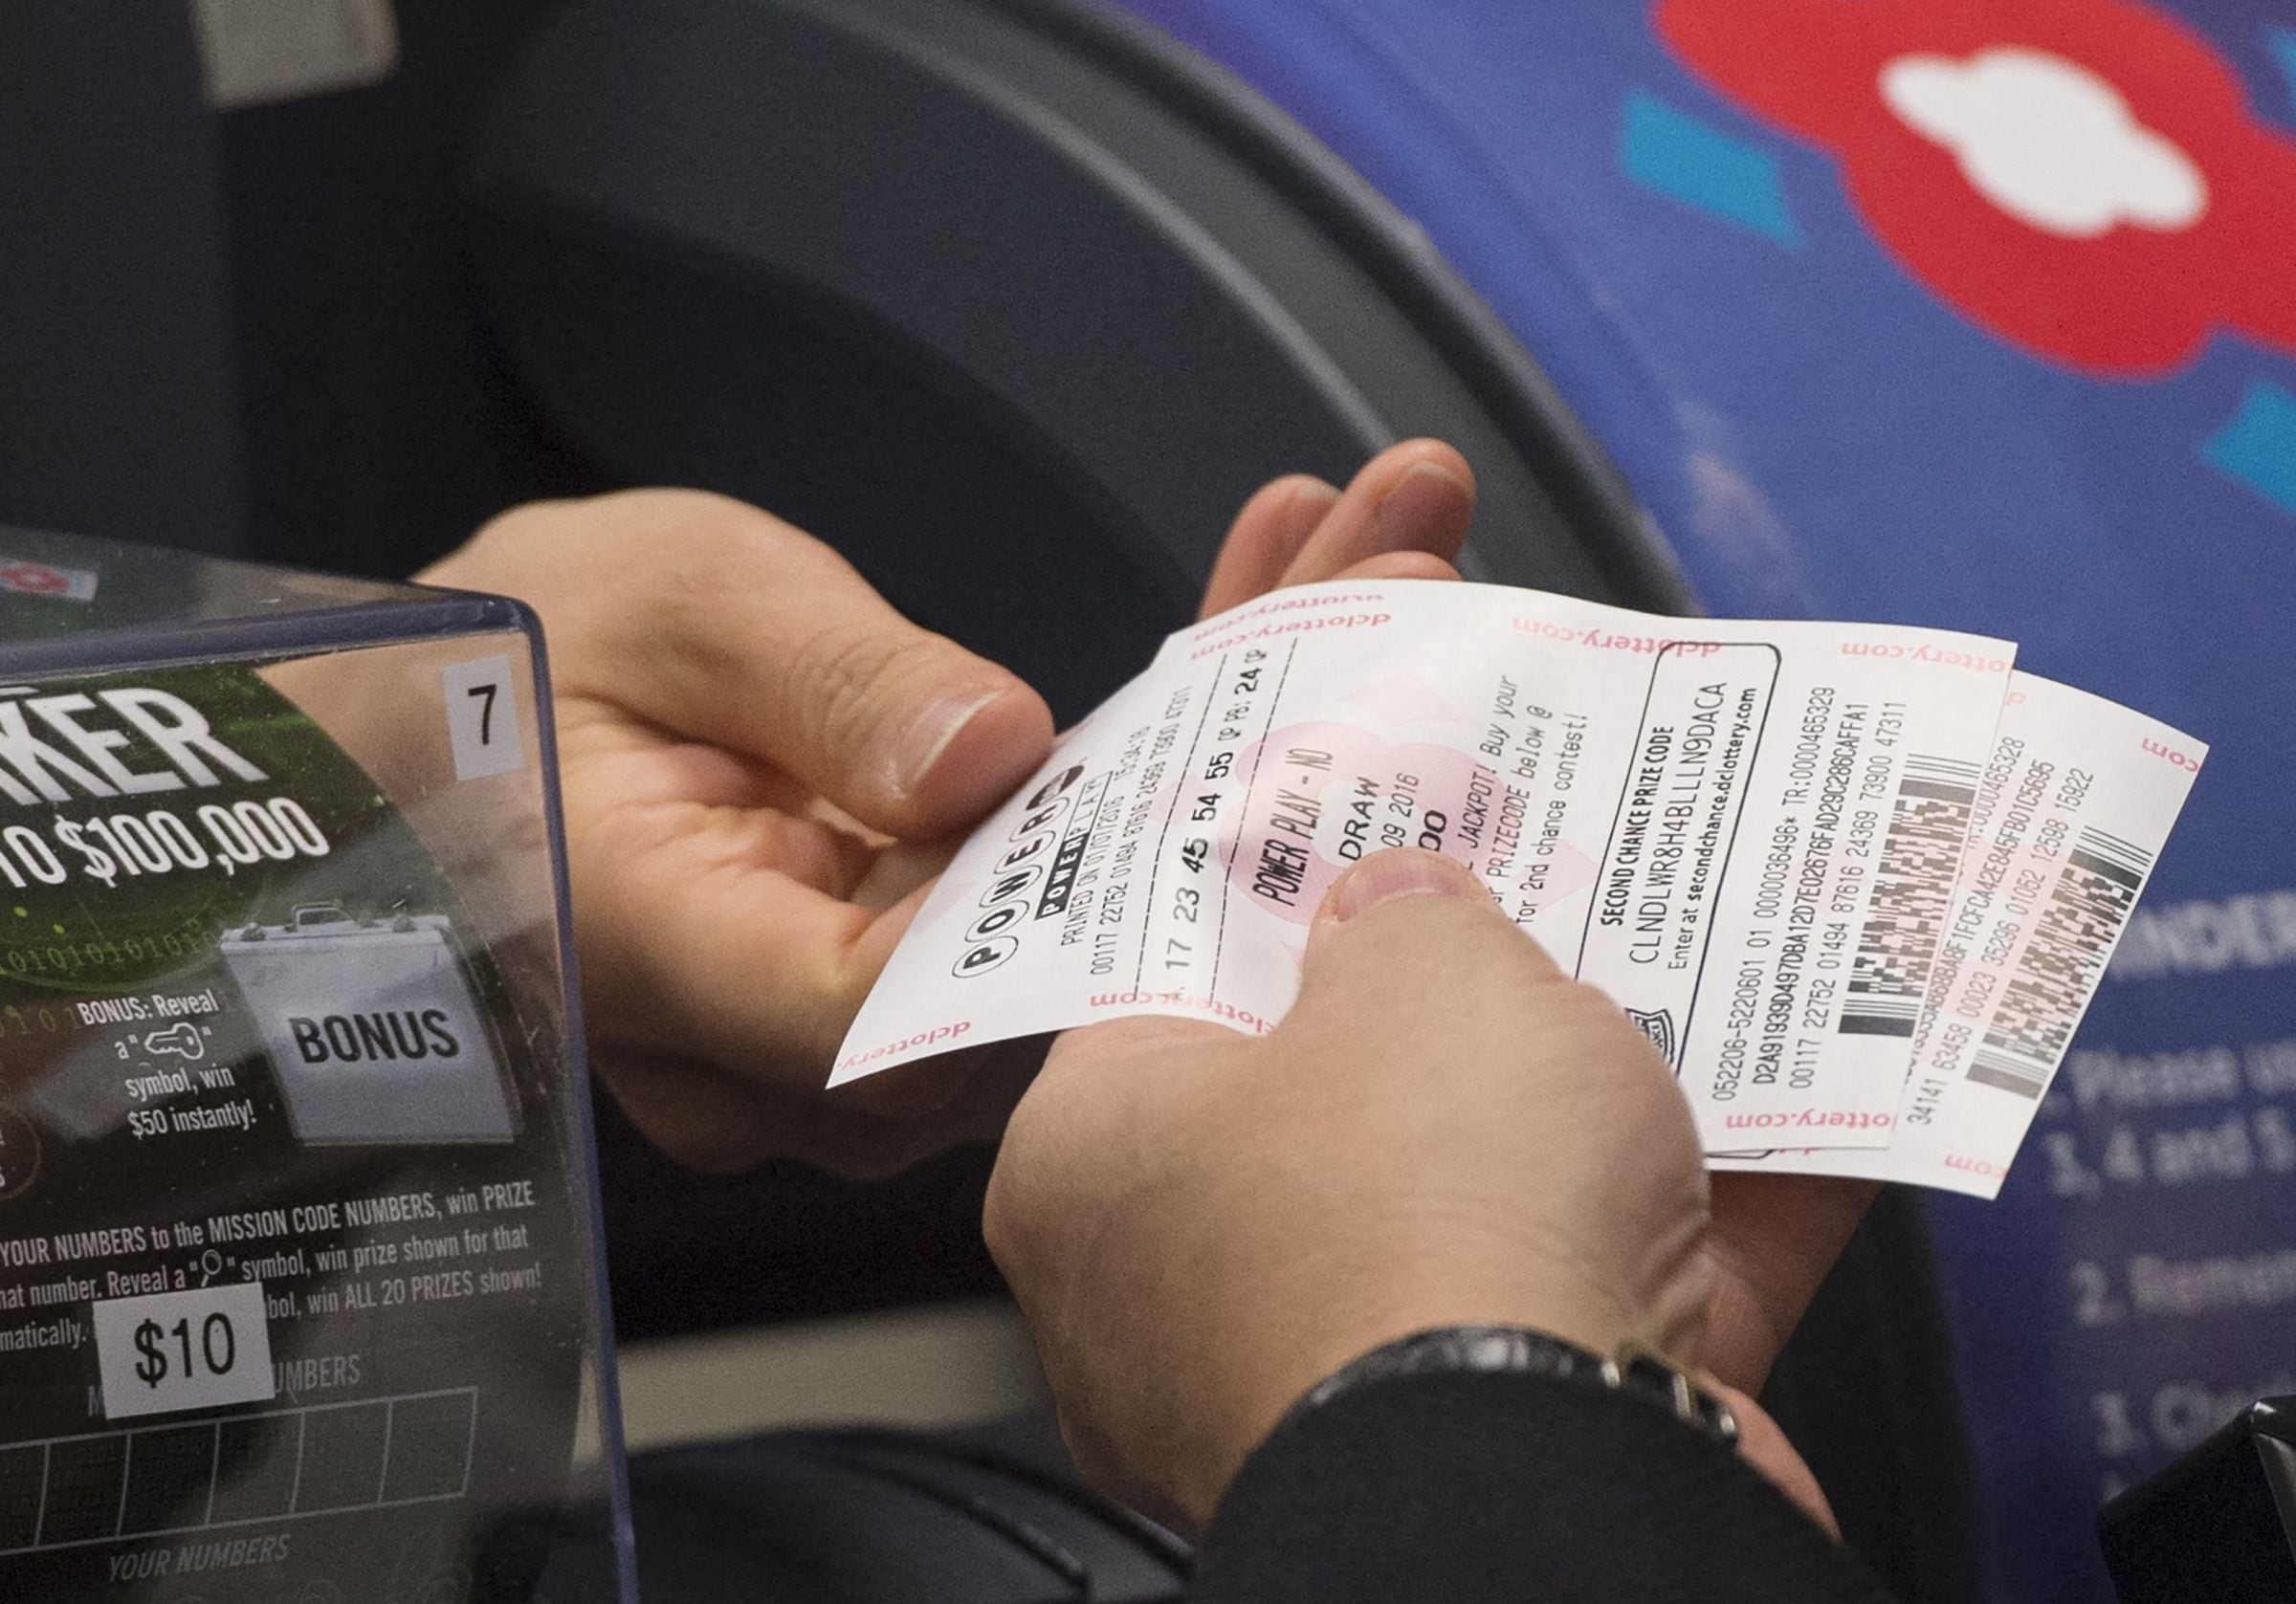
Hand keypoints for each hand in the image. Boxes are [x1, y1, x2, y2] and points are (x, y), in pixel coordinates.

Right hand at [416, 442, 1475, 1173]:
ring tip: (1365, 573)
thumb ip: (821, 692)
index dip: (1096, 913)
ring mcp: (841, 1042)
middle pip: (1037, 975)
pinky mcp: (897, 994)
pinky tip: (1271, 639)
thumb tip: (988, 760)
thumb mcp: (671, 605)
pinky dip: (1161, 790)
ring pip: (1068, 951)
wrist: (453, 723)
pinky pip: (1046, 919)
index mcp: (670, 958)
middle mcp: (769, 1051)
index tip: (1272, 762)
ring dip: (1227, 766)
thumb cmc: (524, 649)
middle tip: (1391, 591)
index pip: (907, 1011)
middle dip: (1232, 785)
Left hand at [986, 849, 1853, 1532]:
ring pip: (1493, 1197)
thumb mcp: (1418, 975)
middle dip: (1450, 998)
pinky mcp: (1508, 1443)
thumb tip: (1406, 905)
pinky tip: (1805, 1108)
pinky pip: (1614, 1296)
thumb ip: (1408, 915)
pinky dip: (1710, 1214)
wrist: (1557, 1492)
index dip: (1267, 894)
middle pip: (1338, 1096)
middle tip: (1526, 880)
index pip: (1161, 988)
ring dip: (1596, 1101)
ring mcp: (1352, 1378)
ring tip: (1690, 969)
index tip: (1341, 828)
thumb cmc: (1416, 1235)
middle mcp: (1197, 1291)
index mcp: (1101, 1162)